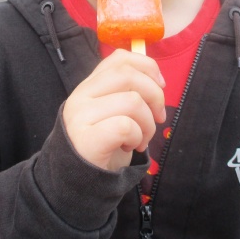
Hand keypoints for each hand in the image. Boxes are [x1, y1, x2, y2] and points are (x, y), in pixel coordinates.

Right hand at [63, 49, 165, 170]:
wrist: (78, 180)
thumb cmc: (104, 143)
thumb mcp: (114, 111)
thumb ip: (127, 92)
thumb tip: (158, 81)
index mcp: (89, 85)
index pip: (119, 58)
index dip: (147, 66)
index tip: (161, 85)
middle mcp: (81, 95)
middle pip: (129, 76)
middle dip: (155, 96)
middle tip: (158, 118)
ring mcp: (81, 116)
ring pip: (132, 101)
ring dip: (148, 124)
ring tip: (141, 139)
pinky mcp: (86, 138)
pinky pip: (126, 126)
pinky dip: (138, 137)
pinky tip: (130, 146)